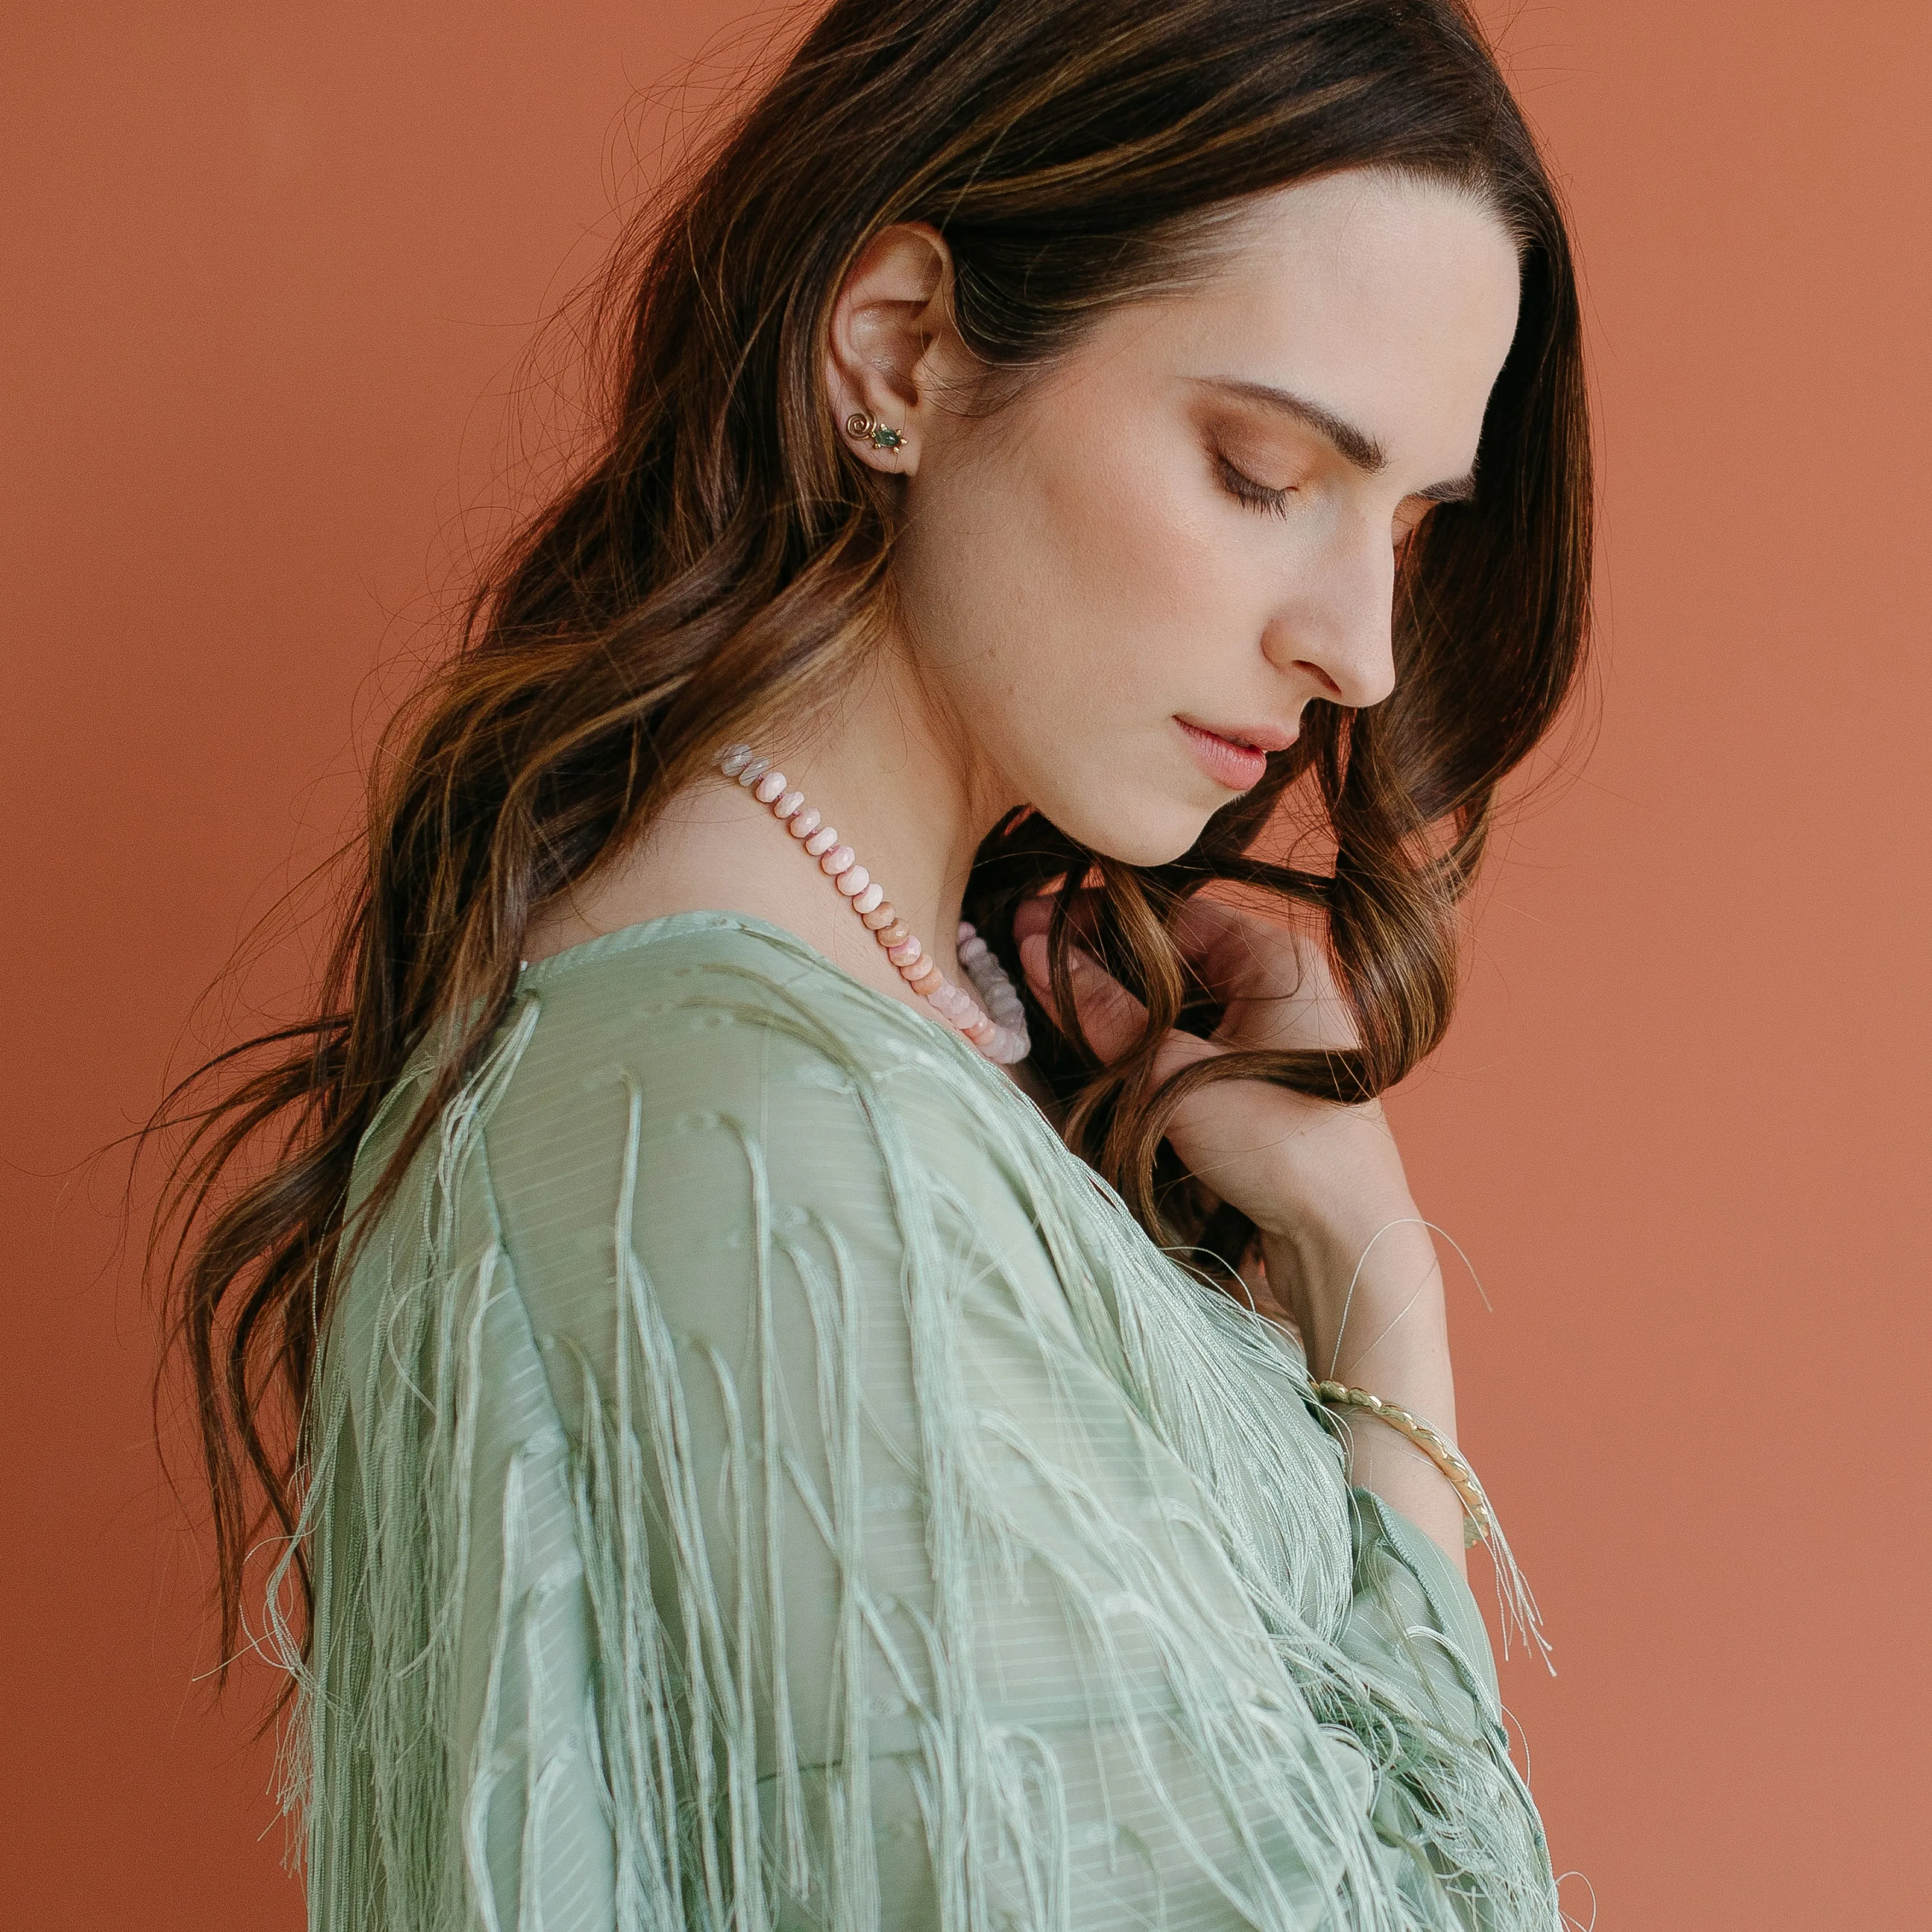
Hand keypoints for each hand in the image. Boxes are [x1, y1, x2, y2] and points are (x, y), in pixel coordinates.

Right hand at [1012, 890, 1416, 1266]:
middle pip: (1173, 952)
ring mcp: (1281, 1027)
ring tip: (1053, 1002)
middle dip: (1102, 960)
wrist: (1347, 1234)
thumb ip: (1104, 1012)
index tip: (1030, 925)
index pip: (1169, 913)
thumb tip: (1034, 952)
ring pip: (1183, 997)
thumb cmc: (1279, 1143)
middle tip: (1028, 963)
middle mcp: (1285, 980)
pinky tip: (1103, 1046)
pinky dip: (1153, 1037)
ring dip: (1123, 1003)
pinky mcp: (1272, 1072)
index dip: (1095, 919)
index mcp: (1276, 957)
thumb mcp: (1173, 1074)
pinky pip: (1200, 1034)